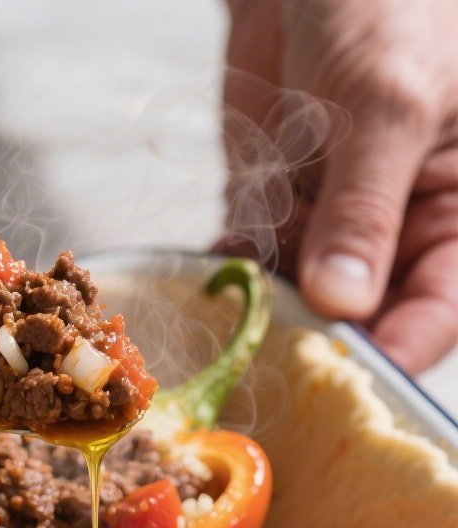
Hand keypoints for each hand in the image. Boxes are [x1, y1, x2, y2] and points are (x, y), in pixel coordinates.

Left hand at [225, 0, 457, 372]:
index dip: (394, 353)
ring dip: (265, 327)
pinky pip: (255, 270)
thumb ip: (365, 206)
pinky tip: (205, 299)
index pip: (437, 314)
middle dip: (319, 349)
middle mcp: (402, 238)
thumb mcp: (389, 100)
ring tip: (226, 347)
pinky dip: (230, 288)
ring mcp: (337, 232)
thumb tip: (343, 302)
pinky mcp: (281, 215)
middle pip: (366, 324)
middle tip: (267, 373)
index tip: (341, 378)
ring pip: (304, 308)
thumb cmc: (391, 5)